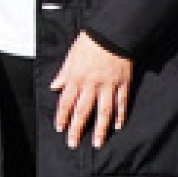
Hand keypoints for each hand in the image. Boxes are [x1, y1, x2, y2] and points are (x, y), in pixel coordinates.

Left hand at [52, 32, 139, 149]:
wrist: (112, 33)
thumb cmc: (90, 42)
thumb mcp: (71, 55)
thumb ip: (63, 73)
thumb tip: (54, 86)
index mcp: (76, 77)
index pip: (66, 101)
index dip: (62, 116)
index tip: (60, 128)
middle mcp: (91, 84)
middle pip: (83, 110)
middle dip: (77, 128)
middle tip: (73, 143)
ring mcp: (108, 85)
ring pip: (104, 111)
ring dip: (100, 129)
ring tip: (97, 143)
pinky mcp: (123, 83)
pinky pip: (122, 102)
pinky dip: (121, 115)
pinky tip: (118, 126)